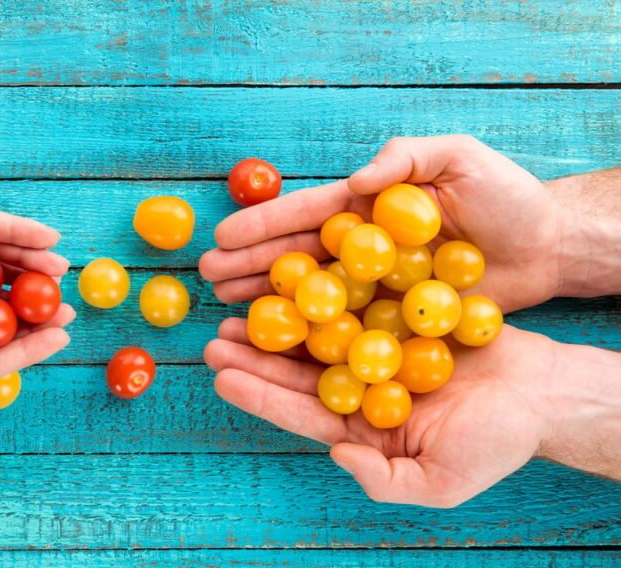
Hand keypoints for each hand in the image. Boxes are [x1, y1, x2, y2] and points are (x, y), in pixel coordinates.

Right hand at [200, 135, 562, 312]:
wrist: (548, 248)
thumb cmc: (507, 197)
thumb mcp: (459, 159)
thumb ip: (407, 158)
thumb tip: (354, 180)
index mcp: (367, 210)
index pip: (306, 216)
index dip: (264, 227)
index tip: (223, 237)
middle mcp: (361, 250)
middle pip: (295, 259)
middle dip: (248, 267)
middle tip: (205, 280)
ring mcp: (374, 288)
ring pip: (310, 298)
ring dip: (266, 304)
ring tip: (224, 313)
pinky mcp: (394, 322)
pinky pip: (346, 332)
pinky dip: (312, 342)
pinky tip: (279, 351)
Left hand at [205, 321, 556, 506]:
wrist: (543, 392)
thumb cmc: (498, 441)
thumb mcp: (444, 480)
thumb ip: (387, 480)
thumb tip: (337, 456)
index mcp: (362, 429)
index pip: (301, 413)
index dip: (260, 395)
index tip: (221, 376)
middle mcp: (359, 389)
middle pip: (296, 372)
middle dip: (253, 356)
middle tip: (212, 338)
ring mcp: (373, 351)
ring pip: (314, 335)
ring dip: (277, 323)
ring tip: (234, 307)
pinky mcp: (393, 317)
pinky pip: (351, 302)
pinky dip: (321, 291)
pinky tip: (290, 275)